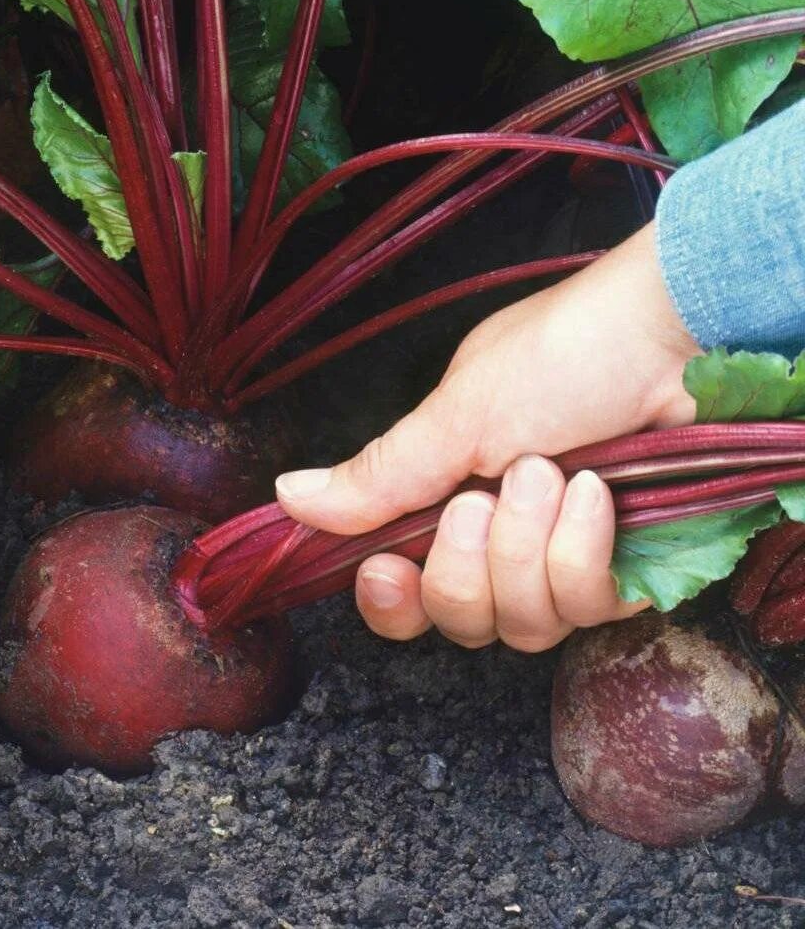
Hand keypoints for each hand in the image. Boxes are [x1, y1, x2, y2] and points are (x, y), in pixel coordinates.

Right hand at [275, 222, 700, 651]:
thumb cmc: (563, 354)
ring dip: (529, 548)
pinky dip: (584, 551)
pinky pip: (586, 608)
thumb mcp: (455, 416)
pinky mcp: (629, 574)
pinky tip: (597, 498)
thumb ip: (377, 476)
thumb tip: (288, 497)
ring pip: (523, 624)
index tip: (388, 572)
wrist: (676, 339)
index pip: (405, 589)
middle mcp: (504, 539)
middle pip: (458, 619)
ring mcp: (565, 559)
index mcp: (449, 498)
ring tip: (553, 474)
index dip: (392, 601)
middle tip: (485, 496)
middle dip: (468, 564)